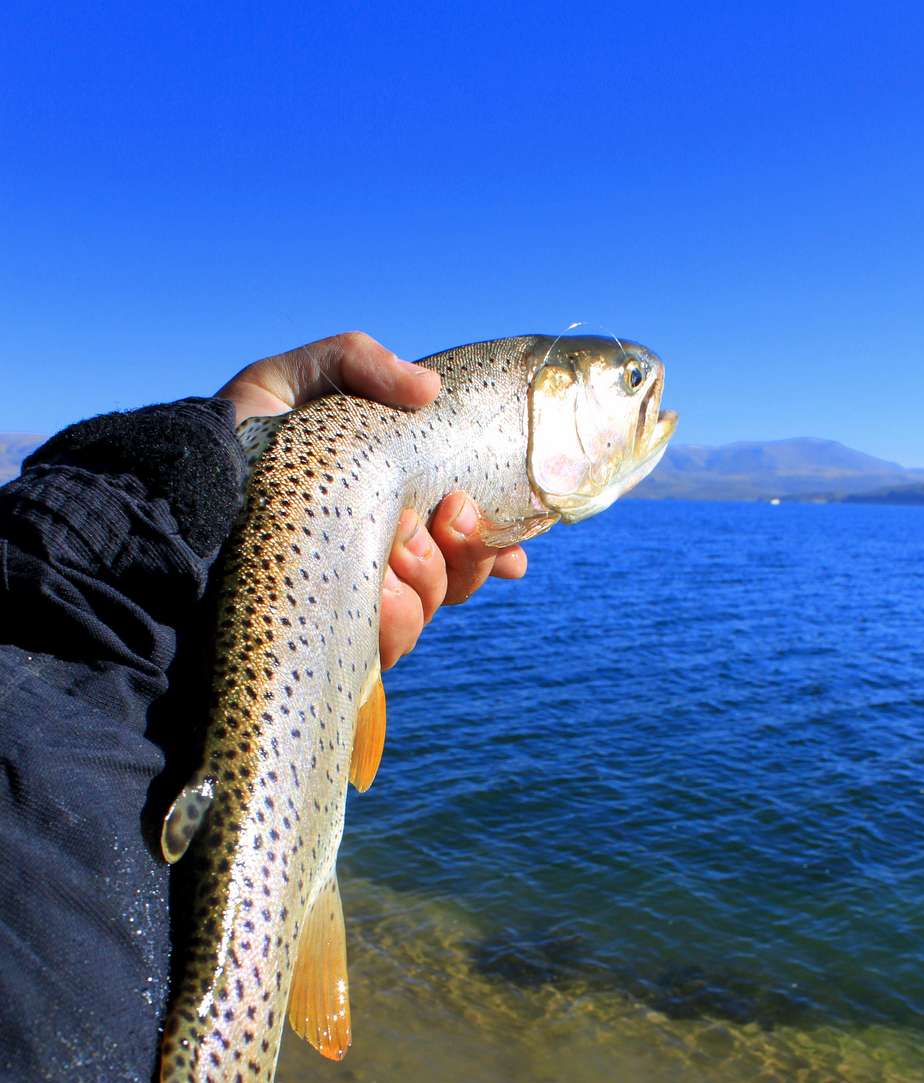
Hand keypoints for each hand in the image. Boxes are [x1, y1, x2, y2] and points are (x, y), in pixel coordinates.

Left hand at [217, 332, 526, 668]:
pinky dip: (398, 614)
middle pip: (459, 577)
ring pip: (432, 609)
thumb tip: (428, 389)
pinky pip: (393, 645)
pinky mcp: (329, 640)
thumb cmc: (228, 445)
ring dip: (431, 576)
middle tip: (454, 515)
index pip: (456, 535)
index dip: (496, 542)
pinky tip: (378, 583)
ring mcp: (353, 604)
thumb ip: (357, 363)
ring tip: (398, 544)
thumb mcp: (290, 383)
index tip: (518, 543)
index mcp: (380, 508)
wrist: (172, 507)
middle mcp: (373, 562)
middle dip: (473, 551)